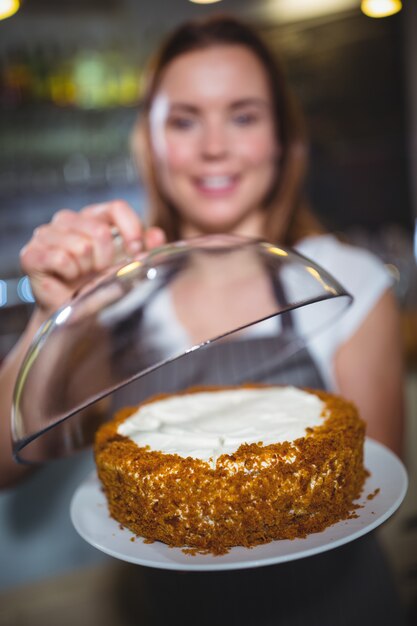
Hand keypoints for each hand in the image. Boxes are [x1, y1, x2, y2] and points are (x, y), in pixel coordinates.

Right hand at [20, 199, 165, 314]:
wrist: (74, 314)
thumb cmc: (100, 286)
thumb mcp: (128, 266)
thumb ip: (145, 248)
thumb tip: (156, 235)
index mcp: (93, 216)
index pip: (117, 208)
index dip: (131, 230)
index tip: (135, 251)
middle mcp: (68, 220)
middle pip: (100, 230)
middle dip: (106, 259)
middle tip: (99, 271)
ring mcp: (46, 234)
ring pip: (81, 246)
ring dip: (86, 269)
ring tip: (81, 275)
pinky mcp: (31, 253)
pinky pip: (60, 258)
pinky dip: (69, 273)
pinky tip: (67, 278)